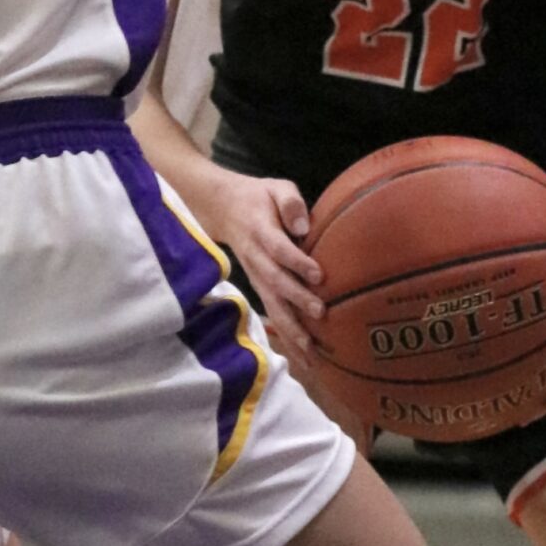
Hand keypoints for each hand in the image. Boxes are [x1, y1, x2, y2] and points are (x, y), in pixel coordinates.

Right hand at [204, 171, 324, 368]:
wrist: (224, 209)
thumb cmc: (259, 198)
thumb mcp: (276, 187)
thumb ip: (290, 203)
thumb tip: (303, 228)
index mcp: (261, 232)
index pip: (280, 250)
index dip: (298, 263)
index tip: (319, 275)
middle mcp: (256, 259)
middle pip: (275, 283)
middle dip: (297, 301)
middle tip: (321, 314)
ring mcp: (256, 278)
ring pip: (272, 307)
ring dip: (291, 330)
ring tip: (311, 352)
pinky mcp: (259, 289)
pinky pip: (273, 315)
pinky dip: (287, 338)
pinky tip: (304, 358)